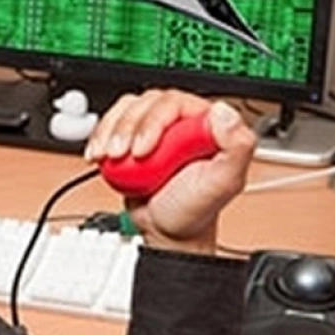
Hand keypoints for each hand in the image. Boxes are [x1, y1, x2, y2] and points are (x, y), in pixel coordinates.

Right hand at [86, 90, 256, 254]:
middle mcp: (180, 120)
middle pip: (145, 103)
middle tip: (122, 156)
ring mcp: (155, 127)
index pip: (173, 103)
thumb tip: (225, 111)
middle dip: (126, 129)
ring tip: (108, 157)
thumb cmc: (195, 208)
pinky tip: (97, 153)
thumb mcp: (224, 182)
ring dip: (109, 132)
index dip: (152, 122)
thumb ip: (236, 146)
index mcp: (206, 124)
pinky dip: (99, 136)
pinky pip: (111, 122)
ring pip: (126, 109)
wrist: (168, 230)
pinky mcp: (133, 136)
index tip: (143, 150)